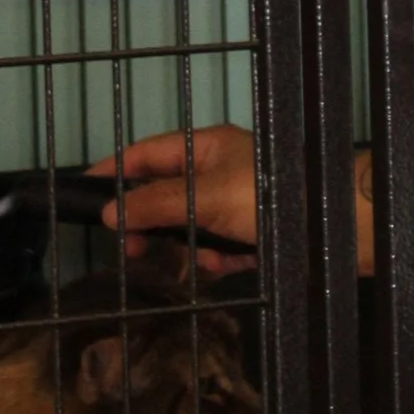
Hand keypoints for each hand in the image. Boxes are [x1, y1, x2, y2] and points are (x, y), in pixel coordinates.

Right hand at [88, 124, 257, 272]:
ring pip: (190, 227)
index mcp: (208, 148)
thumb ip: (156, 203)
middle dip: (151, 224)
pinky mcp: (247, 234)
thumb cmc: (263, 198)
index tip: (85, 191)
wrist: (328, 232)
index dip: (116, 170)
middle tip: (132, 250)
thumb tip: (108, 212)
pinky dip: (217, 258)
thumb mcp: (207, 197)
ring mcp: (233, 204)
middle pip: (166, 196)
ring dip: (191, 247)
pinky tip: (225, 265)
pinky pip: (217, 246)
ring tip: (201, 260)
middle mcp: (217, 172)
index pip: (149, 153)